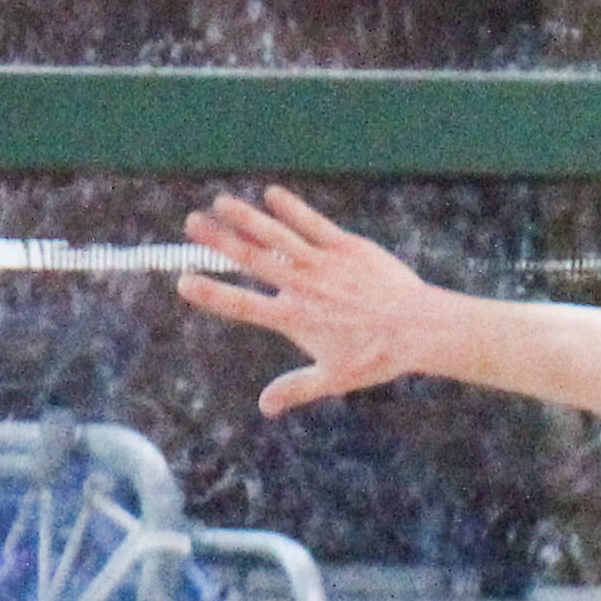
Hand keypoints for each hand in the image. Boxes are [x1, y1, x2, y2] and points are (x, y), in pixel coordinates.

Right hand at [177, 186, 445, 416]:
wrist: (417, 328)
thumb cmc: (376, 357)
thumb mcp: (333, 378)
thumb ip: (295, 389)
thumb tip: (264, 407)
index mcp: (294, 319)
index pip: (242, 306)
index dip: (211, 294)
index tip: (183, 281)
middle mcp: (303, 287)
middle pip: (252, 260)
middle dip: (218, 241)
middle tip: (191, 224)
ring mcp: (323, 263)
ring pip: (277, 235)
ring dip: (247, 217)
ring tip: (220, 202)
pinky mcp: (346, 247)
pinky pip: (313, 223)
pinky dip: (291, 208)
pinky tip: (271, 193)